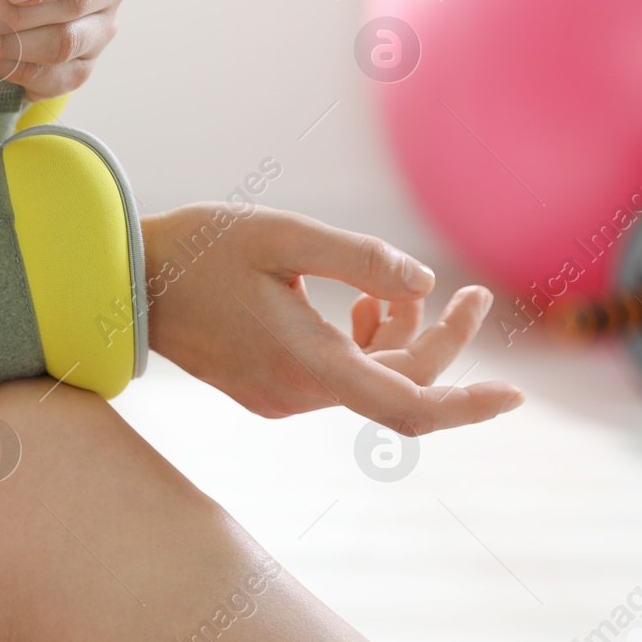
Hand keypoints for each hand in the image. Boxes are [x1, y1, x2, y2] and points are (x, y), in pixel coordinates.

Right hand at [141, 205, 524, 434]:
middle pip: (398, 384)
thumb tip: (425, 281)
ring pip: (370, 379)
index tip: (515, 395)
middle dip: (441, 339)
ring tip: (390, 284)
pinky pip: (340, 377)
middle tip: (475, 293)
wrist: (126, 281)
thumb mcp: (283, 235)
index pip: (407, 405)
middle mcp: (297, 395)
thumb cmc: (200, 248)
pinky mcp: (269, 391)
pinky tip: (358, 305)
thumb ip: (360, 258)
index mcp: (307, 364)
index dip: (466, 406)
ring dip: (399, 335)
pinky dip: (365, 343)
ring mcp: (281, 399)